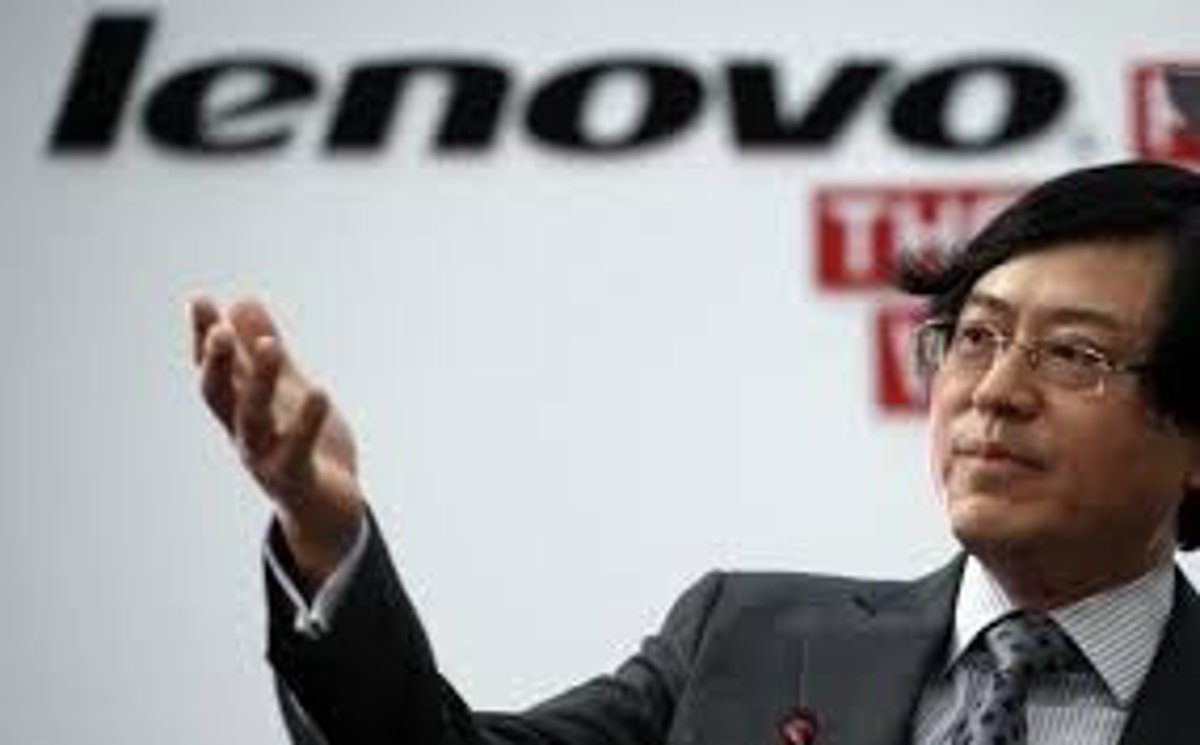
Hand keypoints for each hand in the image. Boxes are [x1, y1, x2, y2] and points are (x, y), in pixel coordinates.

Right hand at [190, 296, 364, 587]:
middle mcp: (244, 434)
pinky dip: (305, 423)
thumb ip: (266, 352)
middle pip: (220, 396)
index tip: (200, 300)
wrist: (328, 509)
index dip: (205, 338)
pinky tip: (319, 391)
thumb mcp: (285, 391)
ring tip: (271, 344)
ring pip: (254, 420)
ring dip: (260, 383)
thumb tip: (242, 301)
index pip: (215, 371)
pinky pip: (297, 451)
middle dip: (217, 362)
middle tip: (220, 328)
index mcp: (240, 410)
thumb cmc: (304, 447)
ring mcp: (266, 459)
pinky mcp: (295, 479)